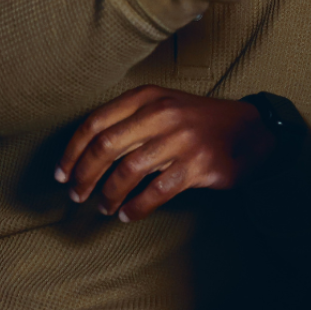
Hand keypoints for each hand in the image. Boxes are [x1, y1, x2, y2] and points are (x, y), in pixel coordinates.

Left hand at [54, 86, 275, 221]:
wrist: (249, 129)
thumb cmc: (197, 121)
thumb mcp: (164, 104)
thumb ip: (129, 119)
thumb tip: (83, 154)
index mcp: (150, 96)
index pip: (96, 122)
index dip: (72, 152)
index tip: (62, 173)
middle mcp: (163, 113)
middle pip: (105, 147)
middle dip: (83, 176)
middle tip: (77, 194)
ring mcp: (181, 139)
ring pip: (127, 172)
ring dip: (108, 195)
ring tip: (104, 206)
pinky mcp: (197, 165)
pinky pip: (155, 192)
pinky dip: (136, 208)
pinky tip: (128, 213)